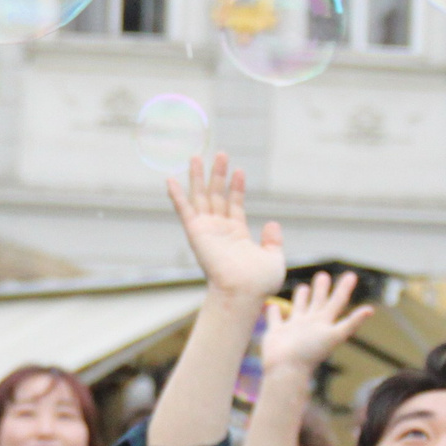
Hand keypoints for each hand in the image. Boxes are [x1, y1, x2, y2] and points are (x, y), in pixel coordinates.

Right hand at [166, 153, 284, 302]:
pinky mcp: (196, 233)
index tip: (238, 171)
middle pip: (217, 196)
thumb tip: (272, 224)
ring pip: (201, 198)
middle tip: (220, 154)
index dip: (236, 188)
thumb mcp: (274, 258)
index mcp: (237, 236)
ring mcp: (207, 231)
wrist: (244, 291)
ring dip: (198, 177)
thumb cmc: (260, 283)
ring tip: (196, 156)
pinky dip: (177, 195)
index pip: (234, 205)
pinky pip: (184, 210)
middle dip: (218, 175)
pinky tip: (171, 180)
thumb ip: (273, 241)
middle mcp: (220, 231)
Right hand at [261, 271, 372, 375]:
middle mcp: (309, 325)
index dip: (344, 289)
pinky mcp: (276, 333)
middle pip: (318, 302)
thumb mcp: (335, 336)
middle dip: (321, 289)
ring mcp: (293, 329)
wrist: (286, 371)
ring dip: (301, 298)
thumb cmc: (310, 354)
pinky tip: (271, 304)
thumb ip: (351, 322)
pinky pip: (274, 318)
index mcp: (323, 323)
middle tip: (323, 275)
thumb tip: (371, 309)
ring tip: (303, 287)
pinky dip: (272, 311)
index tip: (351, 275)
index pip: (337, 302)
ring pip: (298, 309)